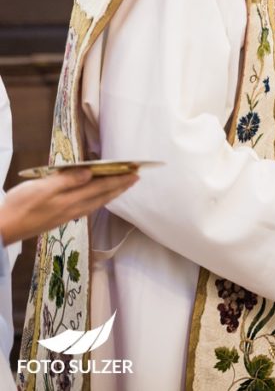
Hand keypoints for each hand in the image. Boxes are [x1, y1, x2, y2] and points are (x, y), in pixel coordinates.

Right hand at [0, 169, 138, 244]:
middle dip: (121, 185)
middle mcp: (74, 209)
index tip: (135, 172)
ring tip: (122, 185)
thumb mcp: (42, 188)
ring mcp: (68, 215)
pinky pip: (88, 206)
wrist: (3, 228)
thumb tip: (90, 173)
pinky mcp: (61, 218)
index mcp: (72, 200)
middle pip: (104, 195)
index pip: (102, 186)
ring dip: (112, 192)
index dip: (120, 179)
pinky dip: (98, 198)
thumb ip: (67, 181)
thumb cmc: (19, 206)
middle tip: (136, 177)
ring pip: (97, 202)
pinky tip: (98, 197)